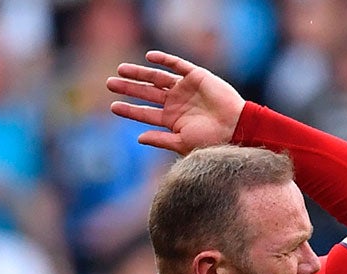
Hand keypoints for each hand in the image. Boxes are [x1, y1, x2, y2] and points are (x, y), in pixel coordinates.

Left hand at [108, 50, 245, 153]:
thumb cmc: (212, 141)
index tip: (113, 107)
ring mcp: (185, 89)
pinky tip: (149, 57)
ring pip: (156, 78)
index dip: (129, 110)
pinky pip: (177, 65)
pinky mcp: (196, 76)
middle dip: (128, 88)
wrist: (237, 128)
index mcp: (172, 120)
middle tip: (109, 83)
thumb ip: (161, 139)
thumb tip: (138, 139)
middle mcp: (176, 103)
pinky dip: (164, 60)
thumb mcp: (183, 143)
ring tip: (121, 70)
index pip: (145, 113)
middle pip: (146, 93)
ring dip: (139, 73)